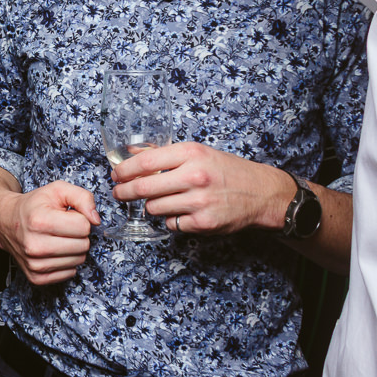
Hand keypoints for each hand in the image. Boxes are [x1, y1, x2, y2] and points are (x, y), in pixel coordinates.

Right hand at [0, 181, 102, 284]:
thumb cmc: (34, 205)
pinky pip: (70, 273)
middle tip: (63, 227)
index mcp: (40, 221)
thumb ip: (82, 197)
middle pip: (83, 245)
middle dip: (78, 234)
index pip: (84, 226)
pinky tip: (55, 251)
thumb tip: (96, 220)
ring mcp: (34, 264)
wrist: (6, 221)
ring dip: (73, 249)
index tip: (67, 216)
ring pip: (78, 260)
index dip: (80, 219)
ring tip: (58, 238)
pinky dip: (67, 262)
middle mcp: (35, 245)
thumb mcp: (58, 190)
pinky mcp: (36, 277)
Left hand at [111, 142, 290, 235]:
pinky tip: (179, 212)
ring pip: (153, 207)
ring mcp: (199, 201)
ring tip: (158, 200)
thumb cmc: (227, 170)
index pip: (144, 163)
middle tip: (118, 193)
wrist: (261, 192)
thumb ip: (165, 154)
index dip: (123, 171)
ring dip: (150, 206)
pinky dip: (170, 219)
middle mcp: (194, 176)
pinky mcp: (203, 223)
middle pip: (143, 187)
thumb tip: (132, 154)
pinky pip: (170, 223)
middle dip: (124, 192)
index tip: (115, 175)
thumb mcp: (198, 152)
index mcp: (191, 153)